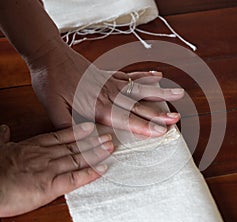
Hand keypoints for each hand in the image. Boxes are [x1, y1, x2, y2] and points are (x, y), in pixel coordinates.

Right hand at [0, 123, 112, 216]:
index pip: (61, 136)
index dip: (78, 132)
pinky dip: (90, 173)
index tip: (91, 127)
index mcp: (34, 146)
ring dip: (96, 153)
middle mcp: (46, 155)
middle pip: (74, 147)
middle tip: (108, 137)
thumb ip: (4, 138)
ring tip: (110, 148)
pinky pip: (75, 179)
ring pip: (78, 159)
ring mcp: (50, 170)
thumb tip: (4, 129)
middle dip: (93, 142)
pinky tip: (102, 169)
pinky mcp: (50, 186)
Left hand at [29, 42, 183, 136]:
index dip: (144, 126)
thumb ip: (69, 126)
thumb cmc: (51, 82)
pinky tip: (158, 74)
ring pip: (140, 88)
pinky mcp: (110, 73)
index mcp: (97, 105)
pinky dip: (145, 75)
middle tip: (177, 118)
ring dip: (160, 92)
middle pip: (138, 105)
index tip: (161, 131)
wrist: (49, 55)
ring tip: (178, 93)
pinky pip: (131, 75)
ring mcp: (112, 82)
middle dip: (158, 113)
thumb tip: (85, 142)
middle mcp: (109, 94)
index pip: (125, 118)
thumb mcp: (53, 108)